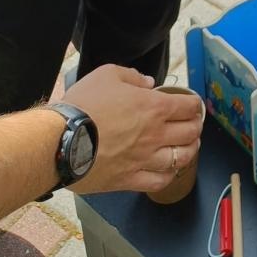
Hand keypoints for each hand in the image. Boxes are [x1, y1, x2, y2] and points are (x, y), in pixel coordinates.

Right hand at [68, 65, 203, 194]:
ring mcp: (144, 159)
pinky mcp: (129, 180)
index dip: (195, 105)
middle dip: (195, 127)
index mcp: (153, 107)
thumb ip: (133, 77)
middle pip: (190, 133)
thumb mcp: (107, 75)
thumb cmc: (84, 105)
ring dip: (189, 152)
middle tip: (193, 125)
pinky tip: (168, 171)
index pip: (188, 107)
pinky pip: (158, 182)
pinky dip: (168, 176)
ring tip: (188, 147)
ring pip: (180, 159)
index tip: (193, 106)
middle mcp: (154, 134)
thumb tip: (148, 82)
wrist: (60, 141)